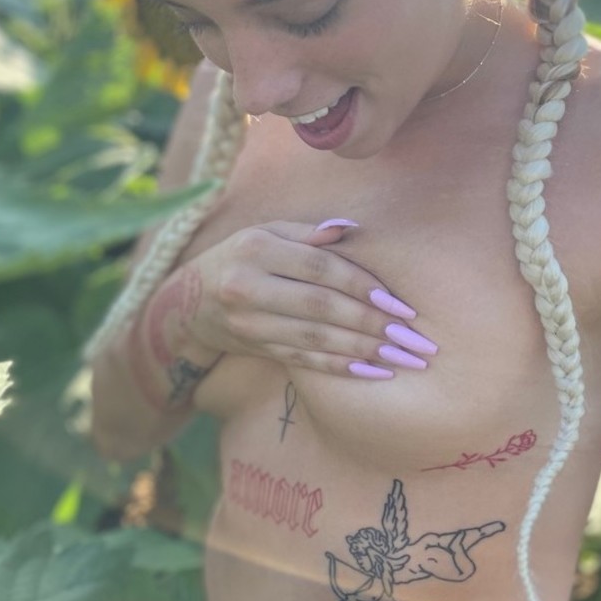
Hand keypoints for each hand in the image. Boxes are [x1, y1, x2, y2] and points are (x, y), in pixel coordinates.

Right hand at [183, 220, 436, 378]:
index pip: (320, 268)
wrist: (188, 302)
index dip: (363, 285)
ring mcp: (250, 322)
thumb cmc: (242, 257)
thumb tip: (351, 230)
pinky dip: (341, 366)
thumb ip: (308, 232)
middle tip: (412, 337)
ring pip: (315, 338)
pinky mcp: (256, 348)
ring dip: (364, 349)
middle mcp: (249, 286)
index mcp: (256, 249)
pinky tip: (374, 370)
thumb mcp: (266, 232)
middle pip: (321, 307)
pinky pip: (304, 360)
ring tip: (403, 357)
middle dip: (372, 323)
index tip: (400, 303)